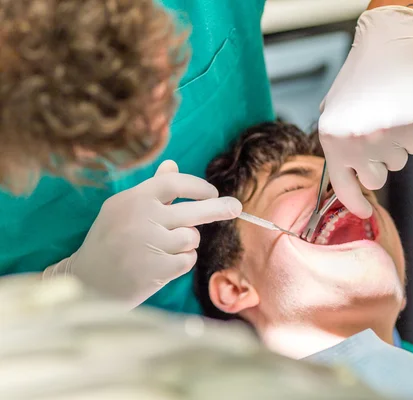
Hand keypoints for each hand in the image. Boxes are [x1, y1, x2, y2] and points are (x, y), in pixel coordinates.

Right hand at [43, 161, 241, 308]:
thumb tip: (173, 165)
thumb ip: (152, 189)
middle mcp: (142, 218)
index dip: (199, 186)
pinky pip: (187, 260)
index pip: (175, 183)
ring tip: (166, 248)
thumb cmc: (109, 241)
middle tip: (235, 207)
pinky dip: (182, 261)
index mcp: (133, 199)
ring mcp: (149, 244)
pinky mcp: (156, 270)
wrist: (86, 283)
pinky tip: (163, 264)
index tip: (212, 191)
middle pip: (194, 211)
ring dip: (187, 243)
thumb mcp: (123, 209)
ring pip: (191, 238)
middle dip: (218, 208)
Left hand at [319, 6, 412, 217]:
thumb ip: (336, 143)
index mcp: (331, 138)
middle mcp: (355, 142)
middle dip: (378, 165)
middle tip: (378, 137)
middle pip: (375, 179)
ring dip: (396, 146)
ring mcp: (384, 138)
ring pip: (398, 163)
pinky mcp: (411, 130)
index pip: (343, 185)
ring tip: (388, 115)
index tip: (363, 212)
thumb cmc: (359, 77)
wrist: (387, 47)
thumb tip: (347, 176)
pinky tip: (403, 111)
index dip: (355, 203)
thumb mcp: (332, 110)